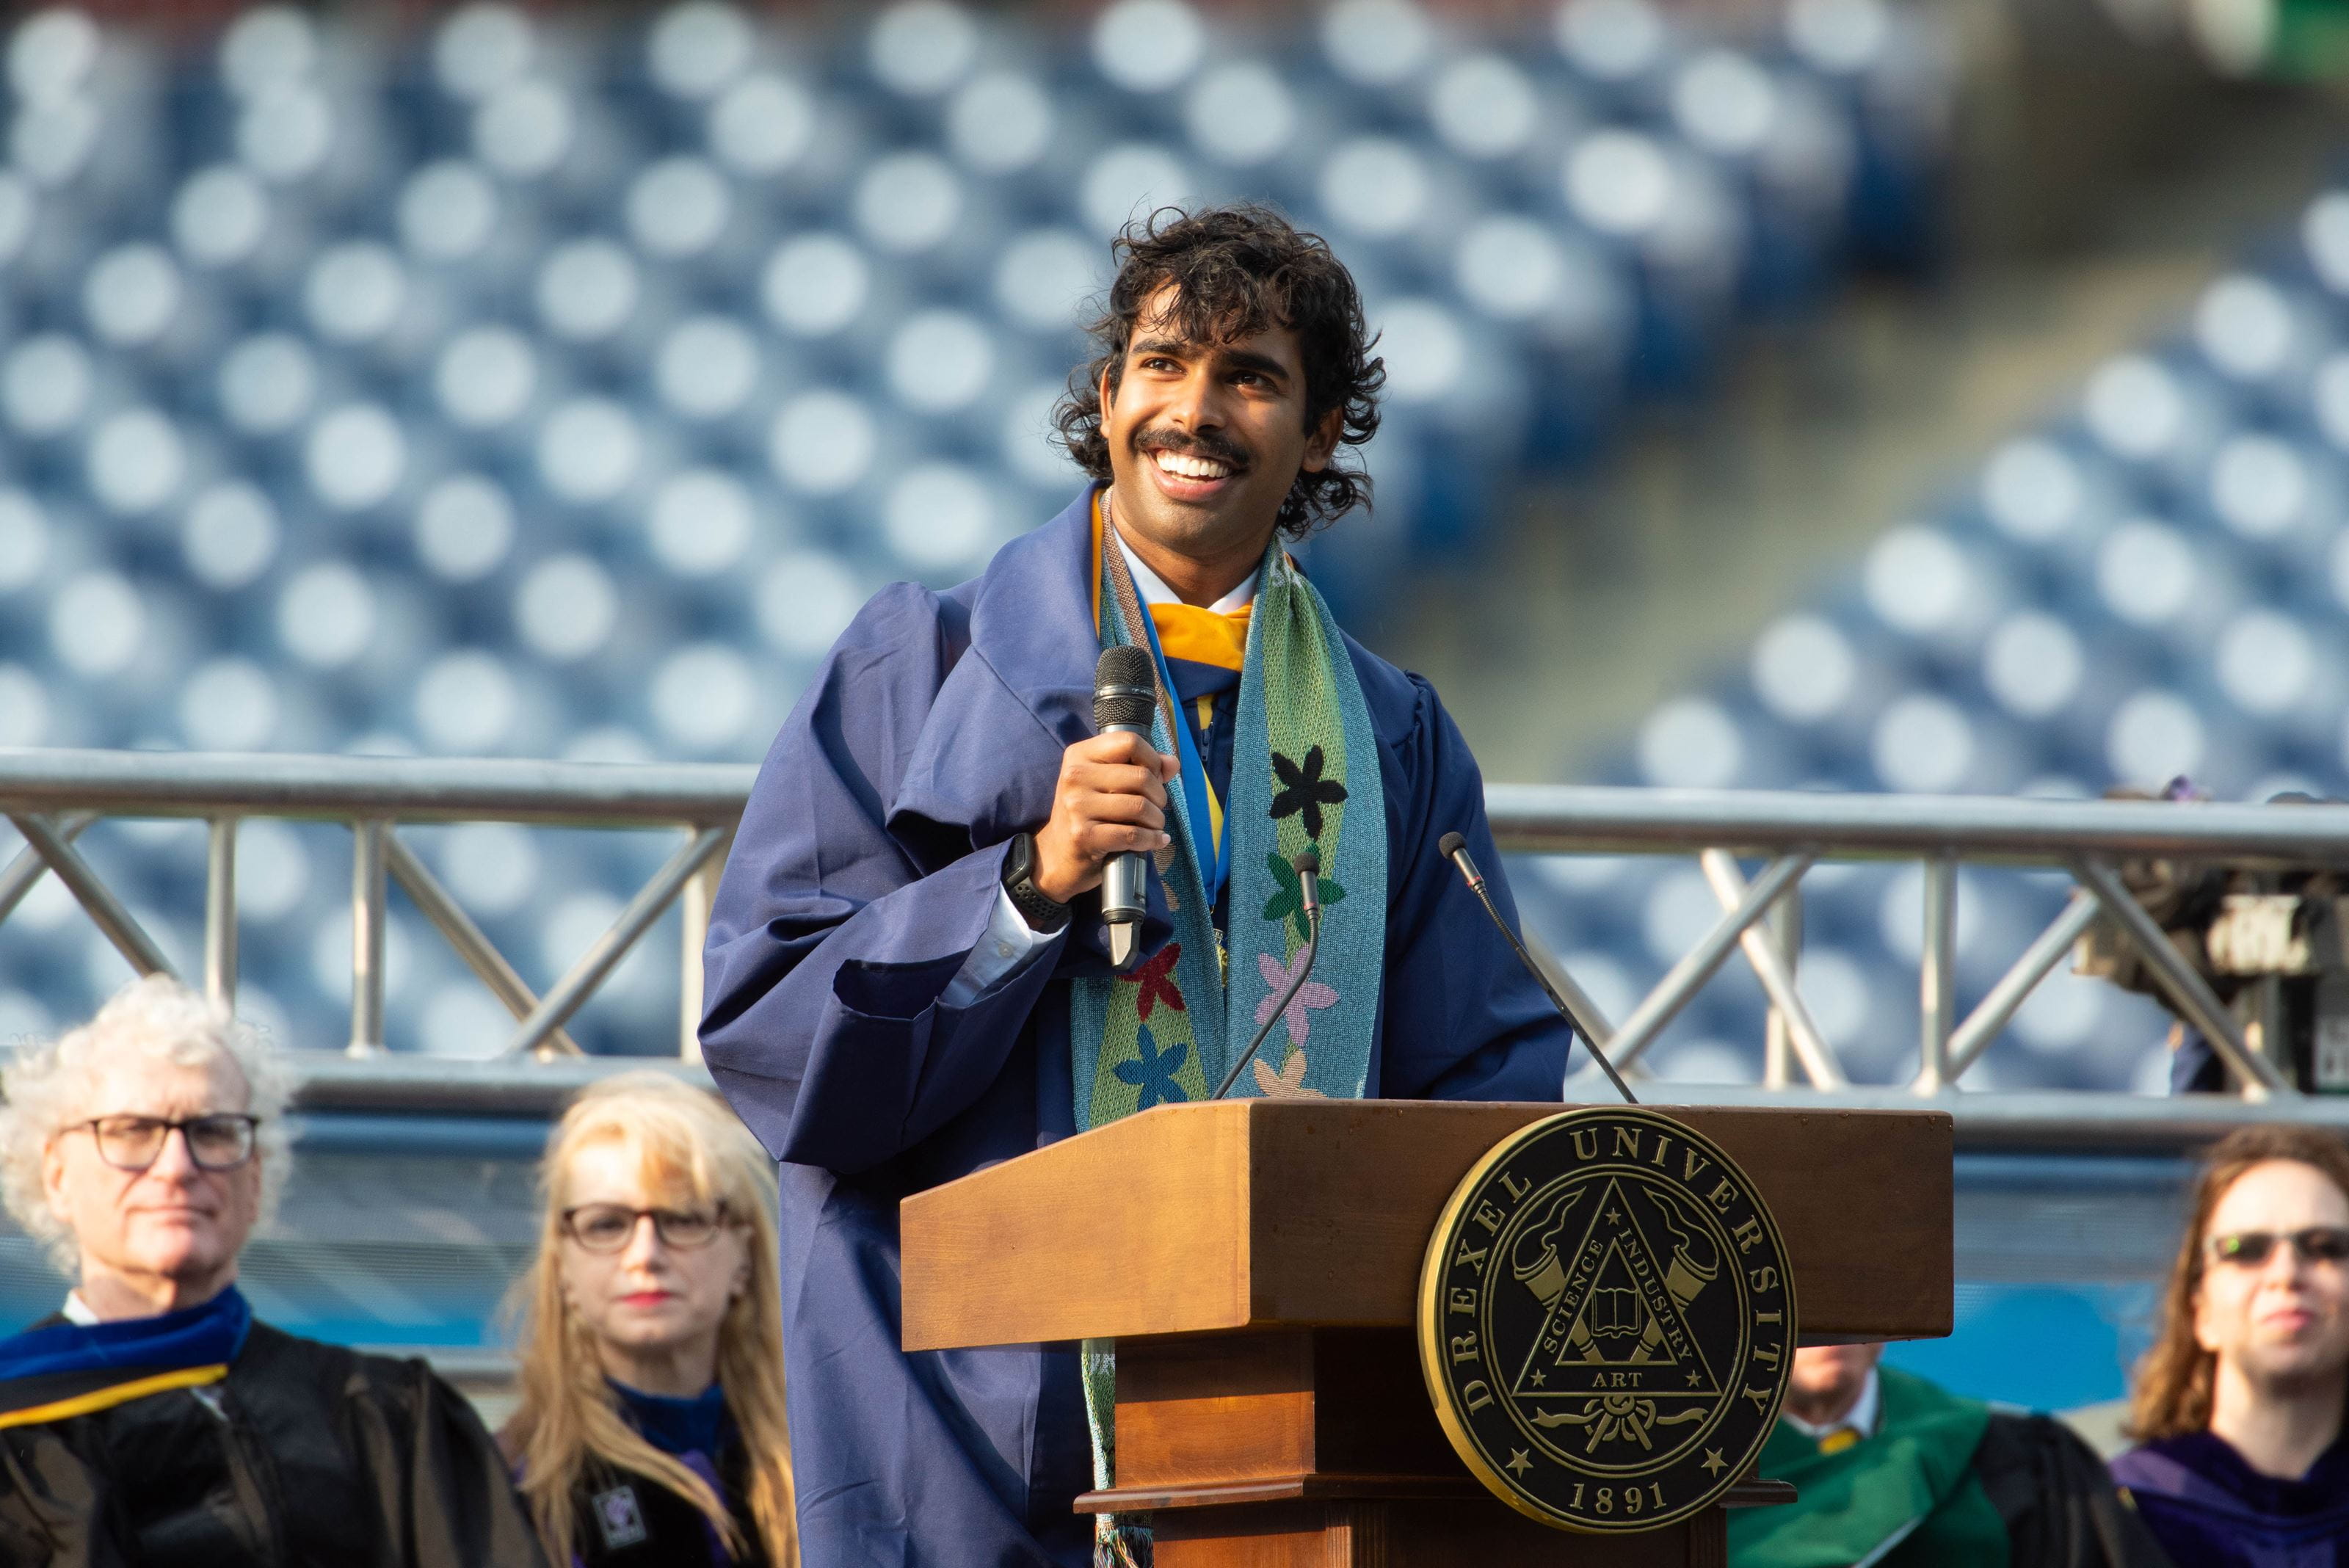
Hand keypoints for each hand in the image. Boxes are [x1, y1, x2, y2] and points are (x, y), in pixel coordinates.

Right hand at [1031, 731, 1178, 903]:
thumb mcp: (1107, 781)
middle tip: (1155, 807)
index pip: (1129, 742)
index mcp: (1080, 755)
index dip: (1152, 759)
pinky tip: (1155, 841)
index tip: (1155, 776)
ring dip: (1157, 820)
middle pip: (1141, 776)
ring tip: (1154, 825)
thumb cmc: (1089, 812)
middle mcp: (1075, 776)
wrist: (1058, 853)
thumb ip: (1142, 767)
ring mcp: (1076, 806)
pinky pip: (1132, 834)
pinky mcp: (1083, 836)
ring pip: (1140, 806)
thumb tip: (1172, 764)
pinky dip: (1151, 840)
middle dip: (1159, 796)